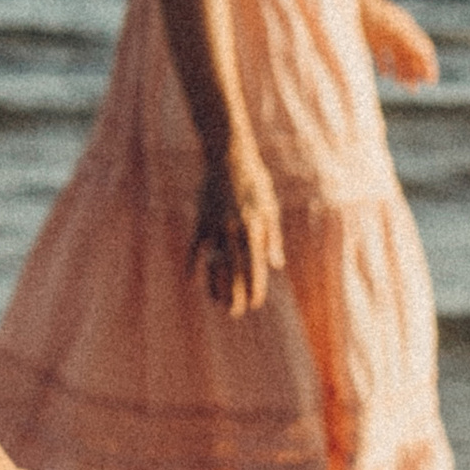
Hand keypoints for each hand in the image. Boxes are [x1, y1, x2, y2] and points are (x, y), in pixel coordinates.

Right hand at [192, 143, 283, 316]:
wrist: (229, 157)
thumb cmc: (255, 183)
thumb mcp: (270, 209)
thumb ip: (273, 239)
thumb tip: (276, 266)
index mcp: (255, 228)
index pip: (255, 266)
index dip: (255, 287)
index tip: (255, 304)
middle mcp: (234, 230)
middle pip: (234, 270)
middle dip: (235, 293)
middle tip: (235, 312)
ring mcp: (215, 226)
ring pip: (213, 262)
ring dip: (214, 284)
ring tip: (216, 301)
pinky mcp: (200, 220)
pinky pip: (195, 247)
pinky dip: (193, 264)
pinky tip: (193, 280)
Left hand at [360, 0, 438, 85]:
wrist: (347, 2)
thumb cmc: (372, 13)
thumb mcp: (393, 28)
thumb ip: (410, 41)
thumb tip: (427, 55)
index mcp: (406, 28)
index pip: (424, 48)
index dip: (429, 65)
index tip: (431, 81)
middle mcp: (397, 32)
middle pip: (411, 55)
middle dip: (415, 72)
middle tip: (414, 89)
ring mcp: (383, 35)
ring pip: (397, 57)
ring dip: (402, 71)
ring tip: (403, 85)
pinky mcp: (370, 39)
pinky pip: (381, 55)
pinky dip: (385, 66)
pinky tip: (385, 76)